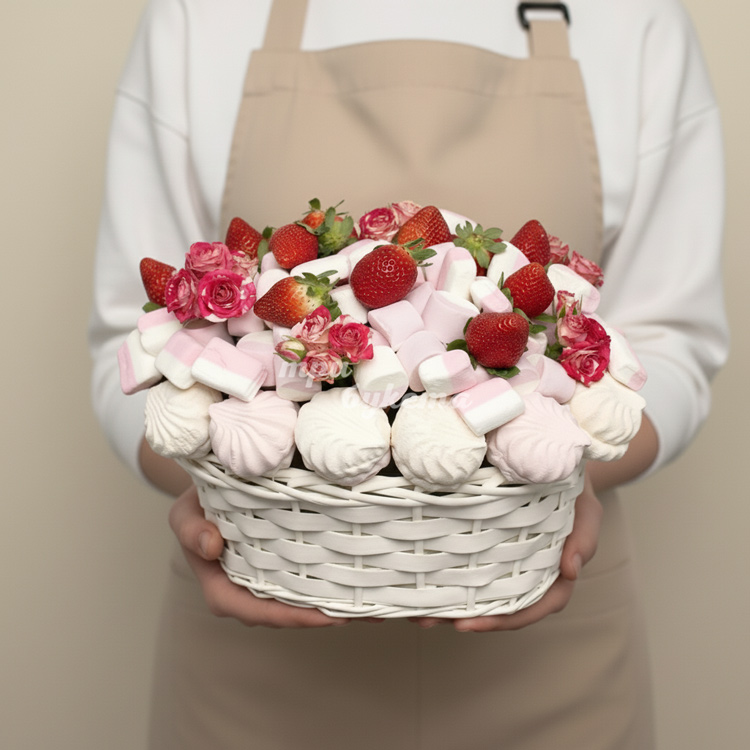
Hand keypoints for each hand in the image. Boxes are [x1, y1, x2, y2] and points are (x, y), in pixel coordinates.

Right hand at [168, 485, 350, 627]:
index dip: (292, 618)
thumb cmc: (197, 505)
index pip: (257, 612)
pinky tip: (359, 582)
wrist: (215, 485)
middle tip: (362, 612)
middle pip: (287, 614)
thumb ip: (191, 530)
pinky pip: (307, 581)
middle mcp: (248, 591)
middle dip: (323, 617)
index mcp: (222, 588)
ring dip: (334, 604)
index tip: (326, 617)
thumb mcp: (184, 513)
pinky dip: (331, 584)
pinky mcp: (283, 567)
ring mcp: (267, 581)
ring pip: (301, 602)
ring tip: (371, 603)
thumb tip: (210, 547)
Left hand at [412, 469, 602, 631]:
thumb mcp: (588, 512)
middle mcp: (527, 573)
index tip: (468, 625)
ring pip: (479, 589)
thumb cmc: (575, 490)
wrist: (559, 461)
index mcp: (553, 575)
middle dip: (462, 617)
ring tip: (415, 608)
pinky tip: (421, 573)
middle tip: (427, 619)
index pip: (530, 608)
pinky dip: (446, 571)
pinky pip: (468, 560)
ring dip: (448, 602)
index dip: (501, 620)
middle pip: (496, 606)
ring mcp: (507, 558)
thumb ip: (584, 539)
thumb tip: (570, 571)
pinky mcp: (489, 540)